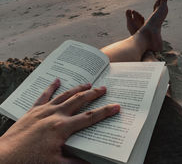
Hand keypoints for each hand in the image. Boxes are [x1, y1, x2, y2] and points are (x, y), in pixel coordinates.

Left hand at [0, 79, 119, 163]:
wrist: (5, 156)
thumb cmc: (30, 161)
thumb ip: (75, 162)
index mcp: (63, 128)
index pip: (89, 118)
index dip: (104, 112)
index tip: (115, 106)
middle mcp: (55, 115)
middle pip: (79, 101)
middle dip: (93, 94)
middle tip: (103, 88)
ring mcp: (44, 110)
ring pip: (65, 95)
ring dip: (77, 89)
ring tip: (87, 83)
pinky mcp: (34, 110)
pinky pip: (44, 95)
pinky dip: (51, 87)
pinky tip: (57, 80)